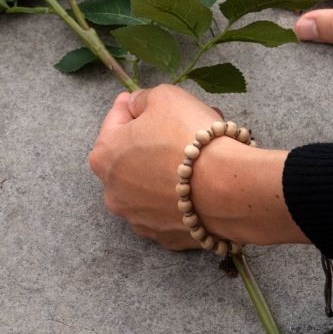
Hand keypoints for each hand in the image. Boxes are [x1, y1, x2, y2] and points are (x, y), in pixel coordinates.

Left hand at [86, 84, 303, 248]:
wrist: (228, 188)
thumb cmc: (190, 137)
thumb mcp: (164, 96)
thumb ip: (143, 99)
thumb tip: (138, 106)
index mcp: (104, 156)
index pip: (116, 119)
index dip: (135, 106)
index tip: (151, 102)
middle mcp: (113, 192)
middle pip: (132, 156)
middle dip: (155, 139)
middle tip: (182, 126)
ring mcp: (138, 219)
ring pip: (150, 185)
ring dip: (166, 168)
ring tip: (198, 155)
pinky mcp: (165, 237)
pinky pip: (170, 209)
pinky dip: (180, 197)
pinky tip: (200, 184)